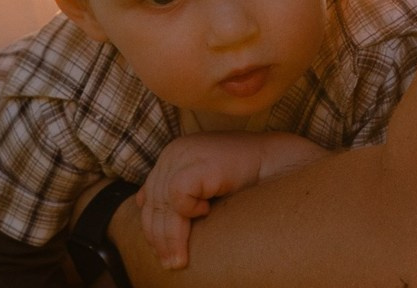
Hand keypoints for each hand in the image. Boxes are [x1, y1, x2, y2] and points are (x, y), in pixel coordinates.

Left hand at [137, 133, 325, 269]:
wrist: (275, 162)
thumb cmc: (243, 178)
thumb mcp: (203, 183)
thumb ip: (178, 190)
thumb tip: (140, 202)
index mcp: (173, 155)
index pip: (150, 196)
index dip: (153, 227)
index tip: (163, 253)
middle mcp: (175, 152)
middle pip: (154, 202)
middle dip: (159, 237)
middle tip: (171, 264)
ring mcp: (185, 155)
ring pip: (163, 204)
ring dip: (170, 237)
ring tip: (179, 260)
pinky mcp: (198, 164)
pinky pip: (178, 196)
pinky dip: (187, 211)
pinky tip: (205, 214)